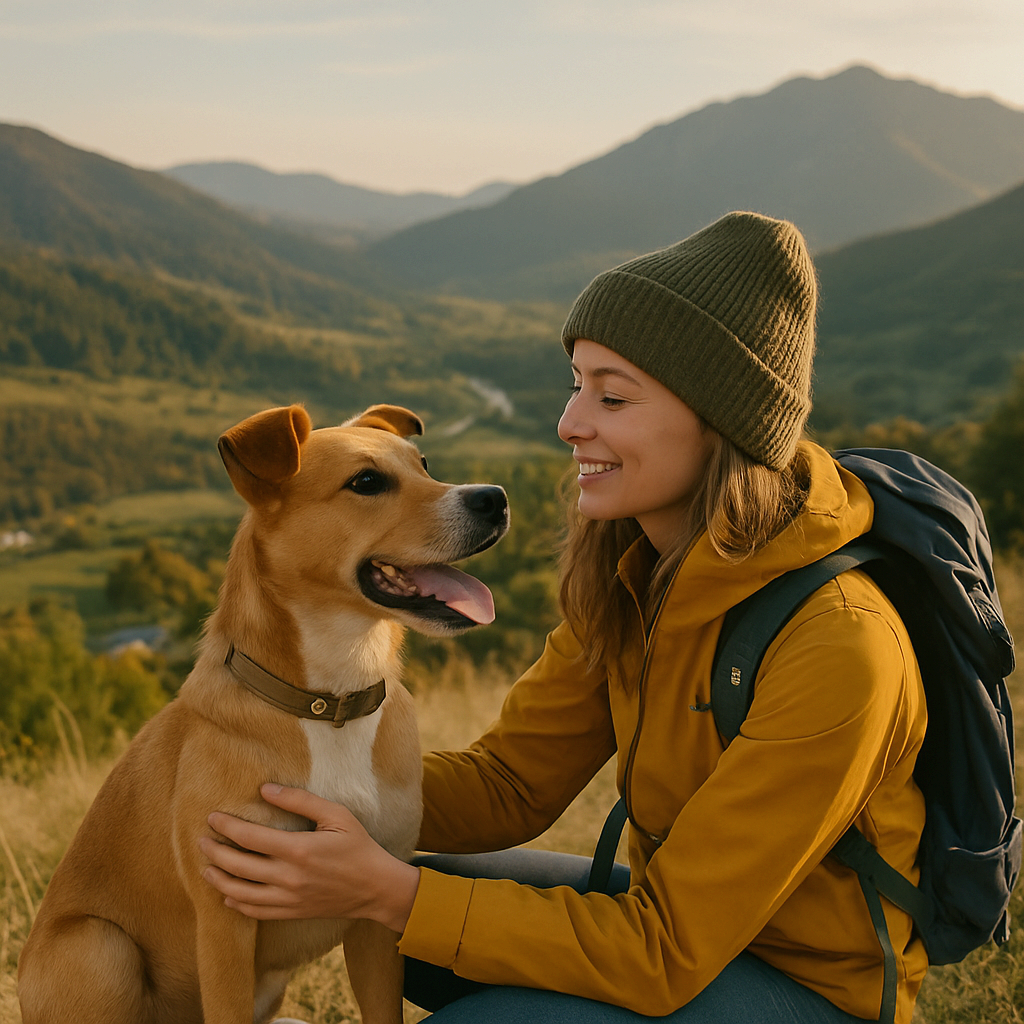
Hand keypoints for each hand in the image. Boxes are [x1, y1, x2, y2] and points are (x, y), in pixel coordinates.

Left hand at [199, 783, 419, 932]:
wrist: (375, 887)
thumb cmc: (358, 846)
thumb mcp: (336, 815)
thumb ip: (300, 801)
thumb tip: (266, 789)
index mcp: (298, 850)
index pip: (250, 838)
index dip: (227, 826)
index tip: (212, 817)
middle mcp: (288, 878)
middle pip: (238, 866)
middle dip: (214, 852)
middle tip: (201, 841)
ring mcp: (288, 899)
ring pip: (240, 893)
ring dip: (218, 879)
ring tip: (206, 867)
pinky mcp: (291, 913)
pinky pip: (255, 911)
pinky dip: (236, 903)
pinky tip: (227, 893)